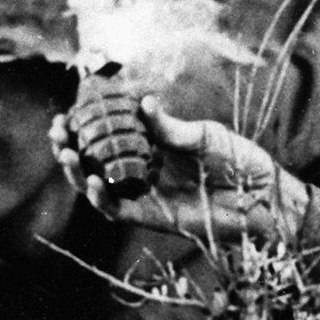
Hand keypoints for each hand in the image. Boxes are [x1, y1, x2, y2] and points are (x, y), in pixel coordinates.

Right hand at [52, 95, 308, 245]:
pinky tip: (92, 181)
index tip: (67, 110)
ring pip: (99, 187)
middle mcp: (144, 169)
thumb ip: (170, 127)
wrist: (262, 197)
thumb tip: (145, 103)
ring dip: (78, 172)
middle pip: (96, 160)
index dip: (86, 124)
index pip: (110, 134)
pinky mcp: (152, 216)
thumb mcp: (203, 136)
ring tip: (66, 153)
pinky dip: (102, 198)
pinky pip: (119, 210)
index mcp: (153, 145)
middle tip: (57, 132)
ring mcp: (146, 194)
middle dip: (71, 147)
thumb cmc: (239, 161)